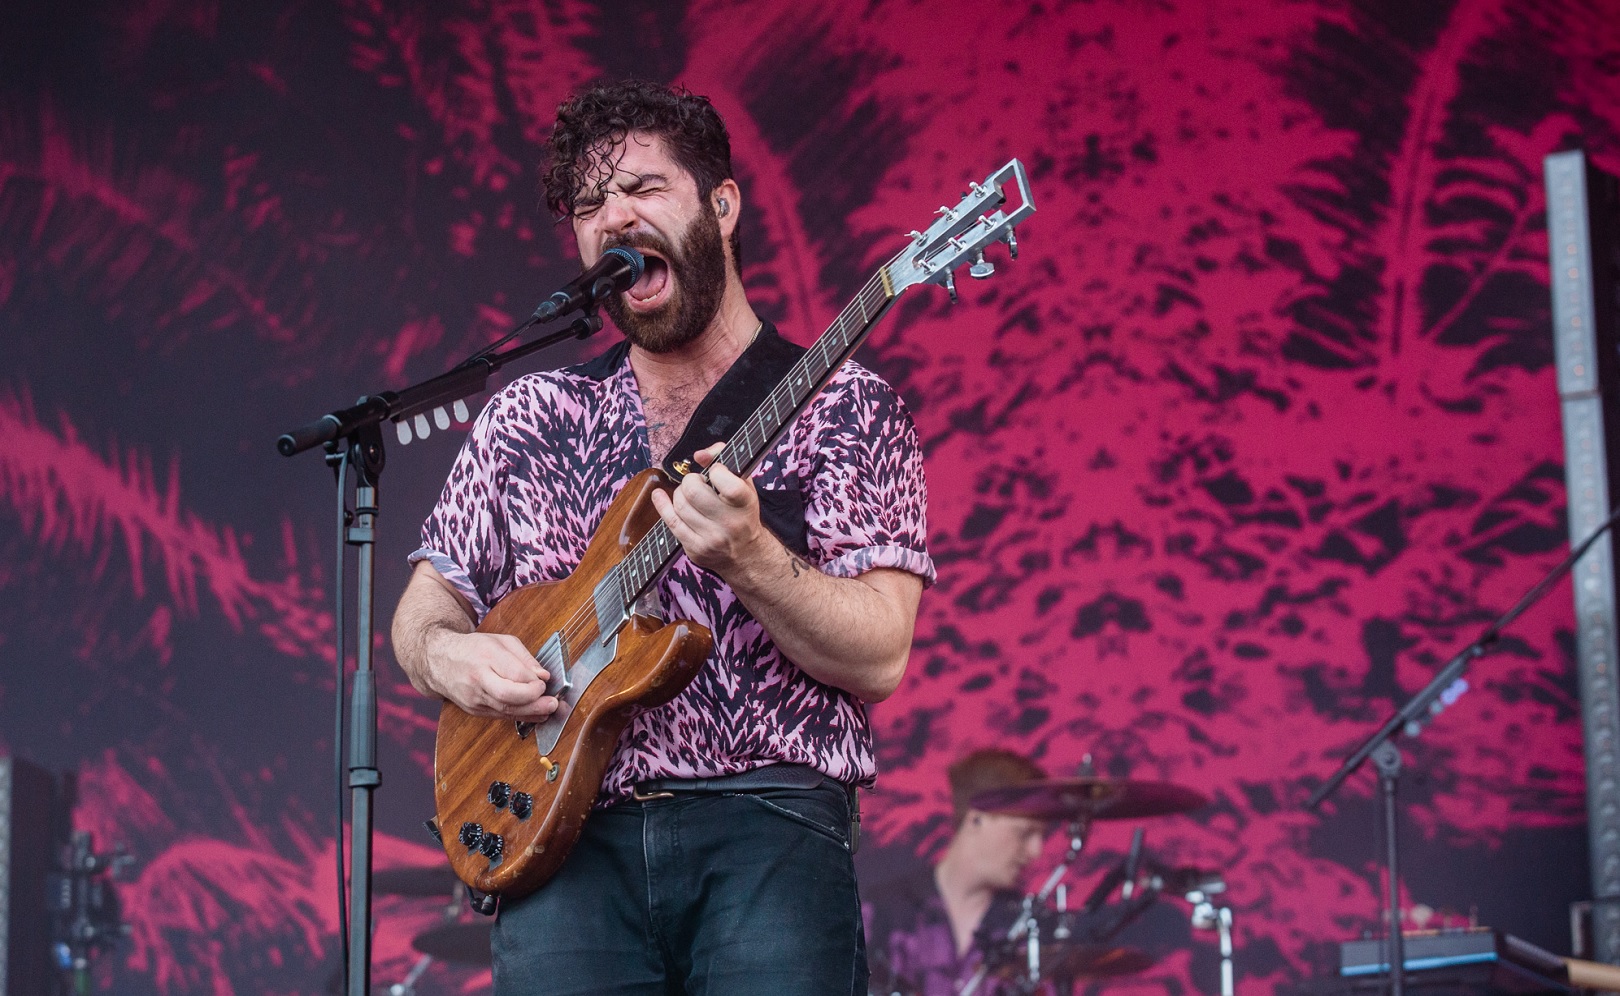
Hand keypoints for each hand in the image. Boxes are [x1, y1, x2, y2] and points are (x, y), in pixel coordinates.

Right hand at [426, 629, 558, 720]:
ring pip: (505, 710)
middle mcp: (478, 679)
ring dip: (531, 712)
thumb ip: (524, 657)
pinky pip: (500, 716)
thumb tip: (543, 675)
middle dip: (533, 700)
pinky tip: (536, 715)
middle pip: (507, 695)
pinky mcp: (474, 710)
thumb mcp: (501, 641)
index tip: (545, 680)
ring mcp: (474, 697)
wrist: (439, 661)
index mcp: (485, 656)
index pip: (513, 672)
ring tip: (549, 710)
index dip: (533, 680)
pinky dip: (521, 716)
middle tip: (552, 701)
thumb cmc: (473, 649)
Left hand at [650, 442, 767, 575]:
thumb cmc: (742, 513)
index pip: (722, 479)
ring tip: (689, 495)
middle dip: (690, 480)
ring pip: (680, 505)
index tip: (716, 472)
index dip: (714, 470)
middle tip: (697, 483)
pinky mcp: (695, 549)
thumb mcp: (744, 485)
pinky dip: (662, 504)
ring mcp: (711, 538)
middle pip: (693, 491)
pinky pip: (670, 522)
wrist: (745, 554)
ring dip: (680, 493)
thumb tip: (699, 455)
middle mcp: (730, 523)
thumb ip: (725, 460)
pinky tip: (659, 495)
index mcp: (745, 504)